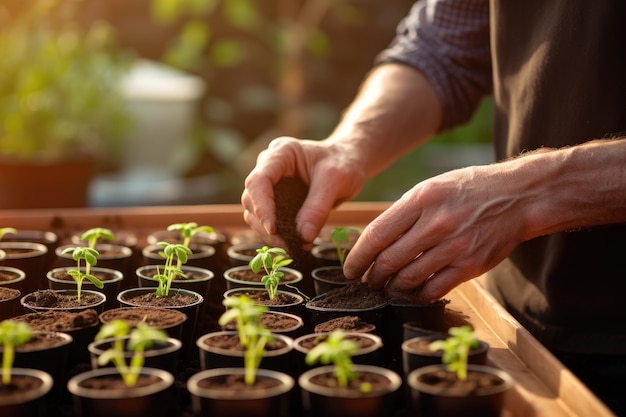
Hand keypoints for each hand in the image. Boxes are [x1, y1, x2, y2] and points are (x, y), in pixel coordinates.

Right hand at [241, 136, 365, 246]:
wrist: (349, 161)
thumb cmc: (344, 163)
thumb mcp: (336, 181)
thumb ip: (318, 207)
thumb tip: (303, 238)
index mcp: (281, 153)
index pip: (258, 181)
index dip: (261, 206)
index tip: (273, 229)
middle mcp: (269, 167)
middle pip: (252, 199)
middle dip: (265, 225)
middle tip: (287, 245)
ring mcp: (271, 183)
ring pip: (254, 212)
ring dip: (269, 233)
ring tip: (292, 247)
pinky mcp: (276, 199)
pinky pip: (267, 219)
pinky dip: (277, 234)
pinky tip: (294, 244)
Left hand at [343, 164, 527, 303]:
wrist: (518, 196)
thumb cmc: (469, 190)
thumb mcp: (432, 188)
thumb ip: (404, 212)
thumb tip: (375, 241)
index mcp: (421, 199)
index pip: (377, 234)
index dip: (358, 256)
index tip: (351, 268)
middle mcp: (435, 223)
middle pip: (389, 260)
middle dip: (372, 276)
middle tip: (368, 281)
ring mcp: (454, 246)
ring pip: (408, 278)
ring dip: (392, 288)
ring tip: (387, 288)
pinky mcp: (470, 265)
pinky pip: (434, 288)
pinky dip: (418, 295)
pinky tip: (413, 292)